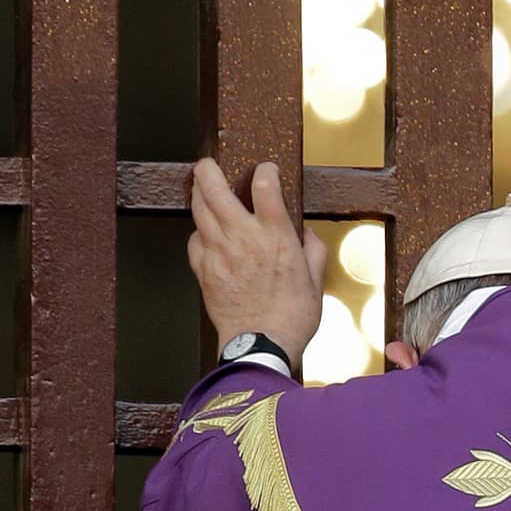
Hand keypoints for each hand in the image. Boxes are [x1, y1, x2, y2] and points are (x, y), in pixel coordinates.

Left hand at [187, 159, 327, 370]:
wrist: (261, 346)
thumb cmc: (292, 318)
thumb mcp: (316, 282)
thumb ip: (313, 250)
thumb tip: (305, 233)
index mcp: (276, 238)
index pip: (265, 187)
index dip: (265, 171)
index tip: (267, 170)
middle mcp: (244, 239)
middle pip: (215, 189)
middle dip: (209, 170)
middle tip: (208, 164)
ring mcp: (220, 253)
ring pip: (199, 210)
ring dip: (198, 194)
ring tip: (201, 187)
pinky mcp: (204, 271)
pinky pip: (194, 241)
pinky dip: (198, 232)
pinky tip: (206, 233)